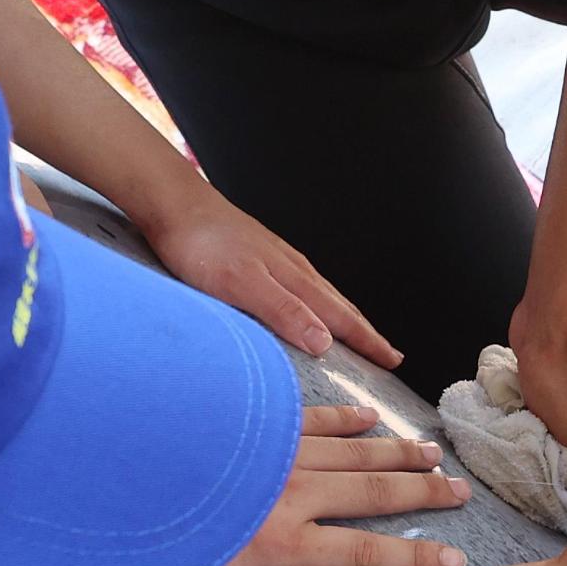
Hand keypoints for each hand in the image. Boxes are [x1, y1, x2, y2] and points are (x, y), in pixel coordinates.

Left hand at [131, 407, 469, 565]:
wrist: (105, 470)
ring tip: (433, 455)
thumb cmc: (140, 552)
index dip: (414, 559)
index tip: (454, 560)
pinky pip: (310, 421)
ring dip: (395, 454)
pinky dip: (342, 419)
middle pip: (373, 493)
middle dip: (421, 493)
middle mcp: (289, 496)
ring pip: (351, 451)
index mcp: (283, 546)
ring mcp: (273, 456)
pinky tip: (366, 416)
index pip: (366, 555)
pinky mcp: (251, 428)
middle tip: (460, 491)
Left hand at [140, 187, 402, 368]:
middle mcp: (293, 268)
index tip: (392, 360)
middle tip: (388, 353)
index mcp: (294, 279)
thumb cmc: (202, 245)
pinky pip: (301, 286)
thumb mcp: (242, 285)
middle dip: (366, 332)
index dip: (368, 342)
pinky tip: (306, 306)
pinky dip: (316, 303)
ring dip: (343, 318)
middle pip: (340, 306)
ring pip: (322, 295)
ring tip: (357, 333)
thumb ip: (283, 312)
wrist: (174, 205)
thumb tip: (325, 342)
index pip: (342, 318)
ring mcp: (277, 260)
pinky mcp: (259, 256)